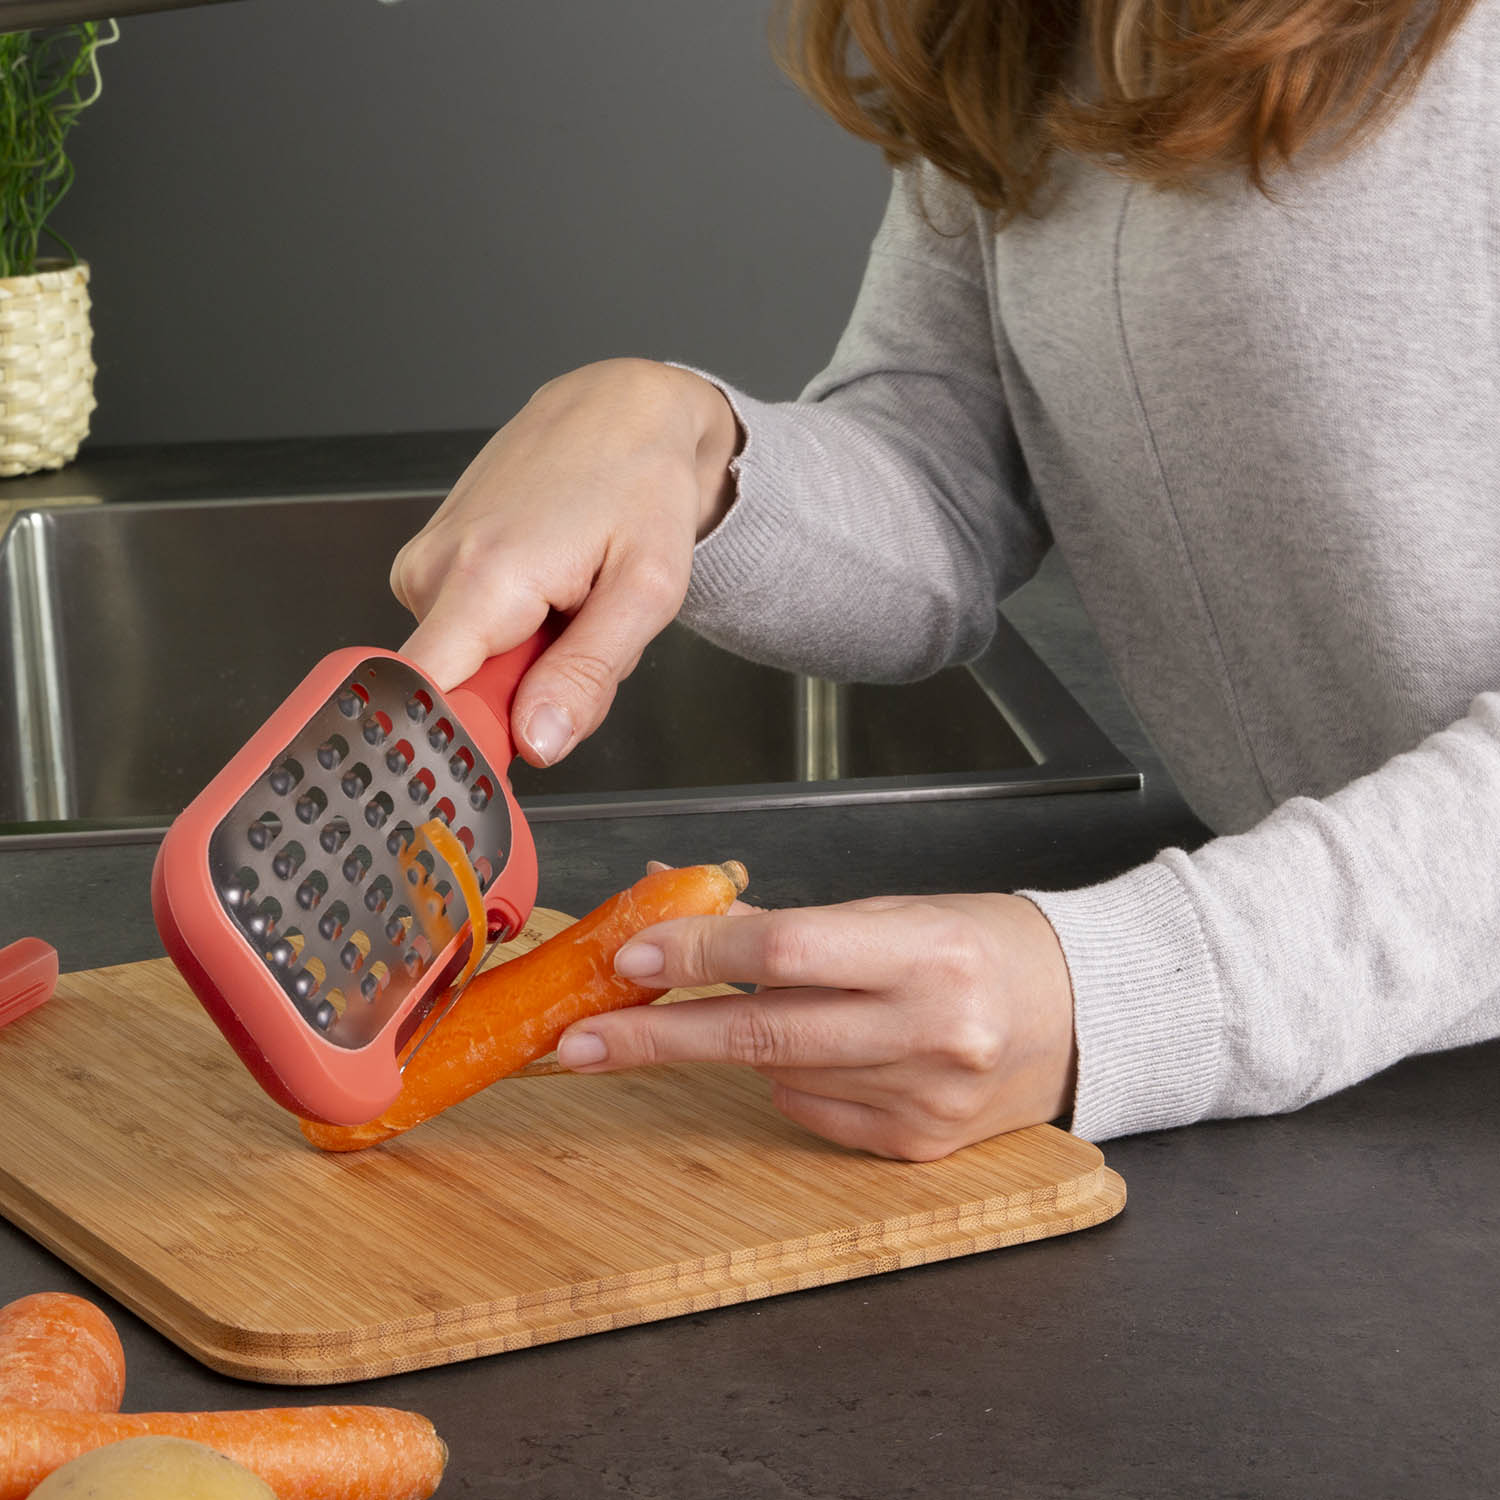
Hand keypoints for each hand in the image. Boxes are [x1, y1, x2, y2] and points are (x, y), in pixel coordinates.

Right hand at [390, 358, 740, 765]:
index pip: (419, 695)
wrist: (617, 409)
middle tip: (578, 638)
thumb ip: (588, 677)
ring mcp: (423, 564)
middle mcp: (433, 570)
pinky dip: (513, 628)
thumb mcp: (645, 591)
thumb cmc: (639, 484)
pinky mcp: (427, 562)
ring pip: (470, 664)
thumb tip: (536, 743)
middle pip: (459, 690)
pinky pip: (465, 632)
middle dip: (525, 691)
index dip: (458, 738)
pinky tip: (545, 587)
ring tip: (569, 601)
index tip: (507, 743)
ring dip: (527, 656)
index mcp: (482, 579)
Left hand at [555, 892, 1077, 1160]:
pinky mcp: (917, 1146)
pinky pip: (813, 1114)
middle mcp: (932, 1031)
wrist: (1079, 1014)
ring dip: (736, 1047)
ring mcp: (925, 1099)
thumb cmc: (982, 946)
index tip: (632, 954)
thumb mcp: (893, 912)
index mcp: (928, 952)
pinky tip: (821, 1053)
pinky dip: (791, 1082)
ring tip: (748, 1014)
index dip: (698, 955)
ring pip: (781, 1076)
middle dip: (658, 1036)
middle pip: (763, 1035)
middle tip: (580, 1038)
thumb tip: (677, 909)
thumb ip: (790, 927)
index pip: (786, 954)